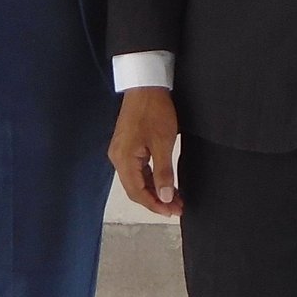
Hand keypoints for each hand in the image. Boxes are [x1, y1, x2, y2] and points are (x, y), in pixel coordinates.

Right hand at [109, 87, 183, 216]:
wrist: (146, 85)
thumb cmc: (154, 111)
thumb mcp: (163, 143)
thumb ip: (163, 173)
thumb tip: (166, 198)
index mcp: (123, 159)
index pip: (137, 192)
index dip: (155, 205)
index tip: (173, 212)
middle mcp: (118, 158)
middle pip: (135, 189)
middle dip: (156, 201)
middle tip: (178, 208)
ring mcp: (121, 152)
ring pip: (137, 180)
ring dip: (155, 191)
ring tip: (175, 199)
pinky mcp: (127, 146)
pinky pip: (138, 170)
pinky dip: (151, 179)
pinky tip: (165, 183)